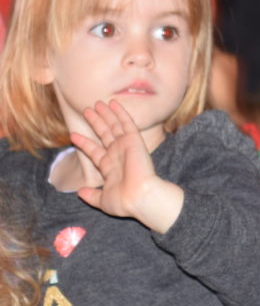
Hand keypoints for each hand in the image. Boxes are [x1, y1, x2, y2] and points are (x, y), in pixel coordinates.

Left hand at [72, 99, 184, 232]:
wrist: (140, 197)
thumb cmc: (124, 202)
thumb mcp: (102, 200)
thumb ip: (91, 195)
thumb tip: (79, 193)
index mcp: (110, 168)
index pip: (95, 151)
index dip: (84, 143)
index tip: (73, 136)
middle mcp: (117, 155)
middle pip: (104, 134)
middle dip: (96, 123)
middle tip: (88, 111)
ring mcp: (126, 147)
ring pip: (114, 126)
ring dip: (106, 114)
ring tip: (96, 103)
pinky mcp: (134, 141)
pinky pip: (126, 123)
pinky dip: (120, 113)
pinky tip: (113, 103)